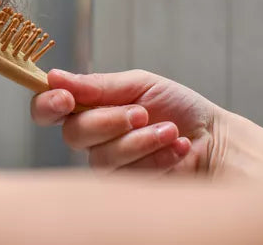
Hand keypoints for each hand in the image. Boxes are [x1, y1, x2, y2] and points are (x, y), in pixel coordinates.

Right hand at [31, 69, 220, 175]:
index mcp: (88, 107)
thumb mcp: (139, 84)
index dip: (47, 104)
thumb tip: (54, 76)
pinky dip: (156, 156)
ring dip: (140, 141)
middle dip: (109, 121)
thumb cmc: (178, 108)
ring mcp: (107, 163)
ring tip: (169, 130)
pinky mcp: (125, 186)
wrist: (215, 139)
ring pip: (101, 157)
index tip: (65, 99)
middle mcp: (91, 137)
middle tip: (141, 113)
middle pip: (73, 134)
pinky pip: (126, 174)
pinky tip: (176, 148)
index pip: (47, 109)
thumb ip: (97, 85)